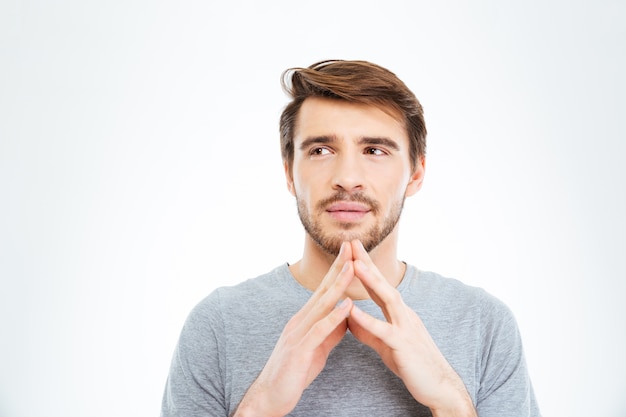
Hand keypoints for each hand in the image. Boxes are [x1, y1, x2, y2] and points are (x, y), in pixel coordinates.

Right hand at [234, 242, 354, 416]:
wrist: (270, 396)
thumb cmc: (294, 372)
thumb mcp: (318, 347)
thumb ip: (331, 331)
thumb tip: (347, 316)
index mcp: (304, 319)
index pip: (324, 289)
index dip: (337, 271)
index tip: (351, 253)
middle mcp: (300, 320)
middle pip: (322, 289)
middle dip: (338, 268)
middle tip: (351, 247)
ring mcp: (298, 334)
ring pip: (321, 305)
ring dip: (338, 285)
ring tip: (352, 268)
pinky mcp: (300, 350)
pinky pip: (319, 330)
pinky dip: (334, 316)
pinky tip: (347, 305)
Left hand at [347, 240, 476, 415]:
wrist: (438, 387)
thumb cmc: (412, 365)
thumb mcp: (386, 345)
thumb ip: (369, 332)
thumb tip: (350, 320)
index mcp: (398, 314)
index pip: (378, 286)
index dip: (365, 268)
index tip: (352, 250)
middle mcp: (404, 315)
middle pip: (383, 283)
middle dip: (367, 263)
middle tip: (352, 243)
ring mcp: (406, 328)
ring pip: (387, 299)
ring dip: (370, 281)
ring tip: (354, 265)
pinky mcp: (404, 345)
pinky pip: (383, 330)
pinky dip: (367, 319)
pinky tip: (352, 311)